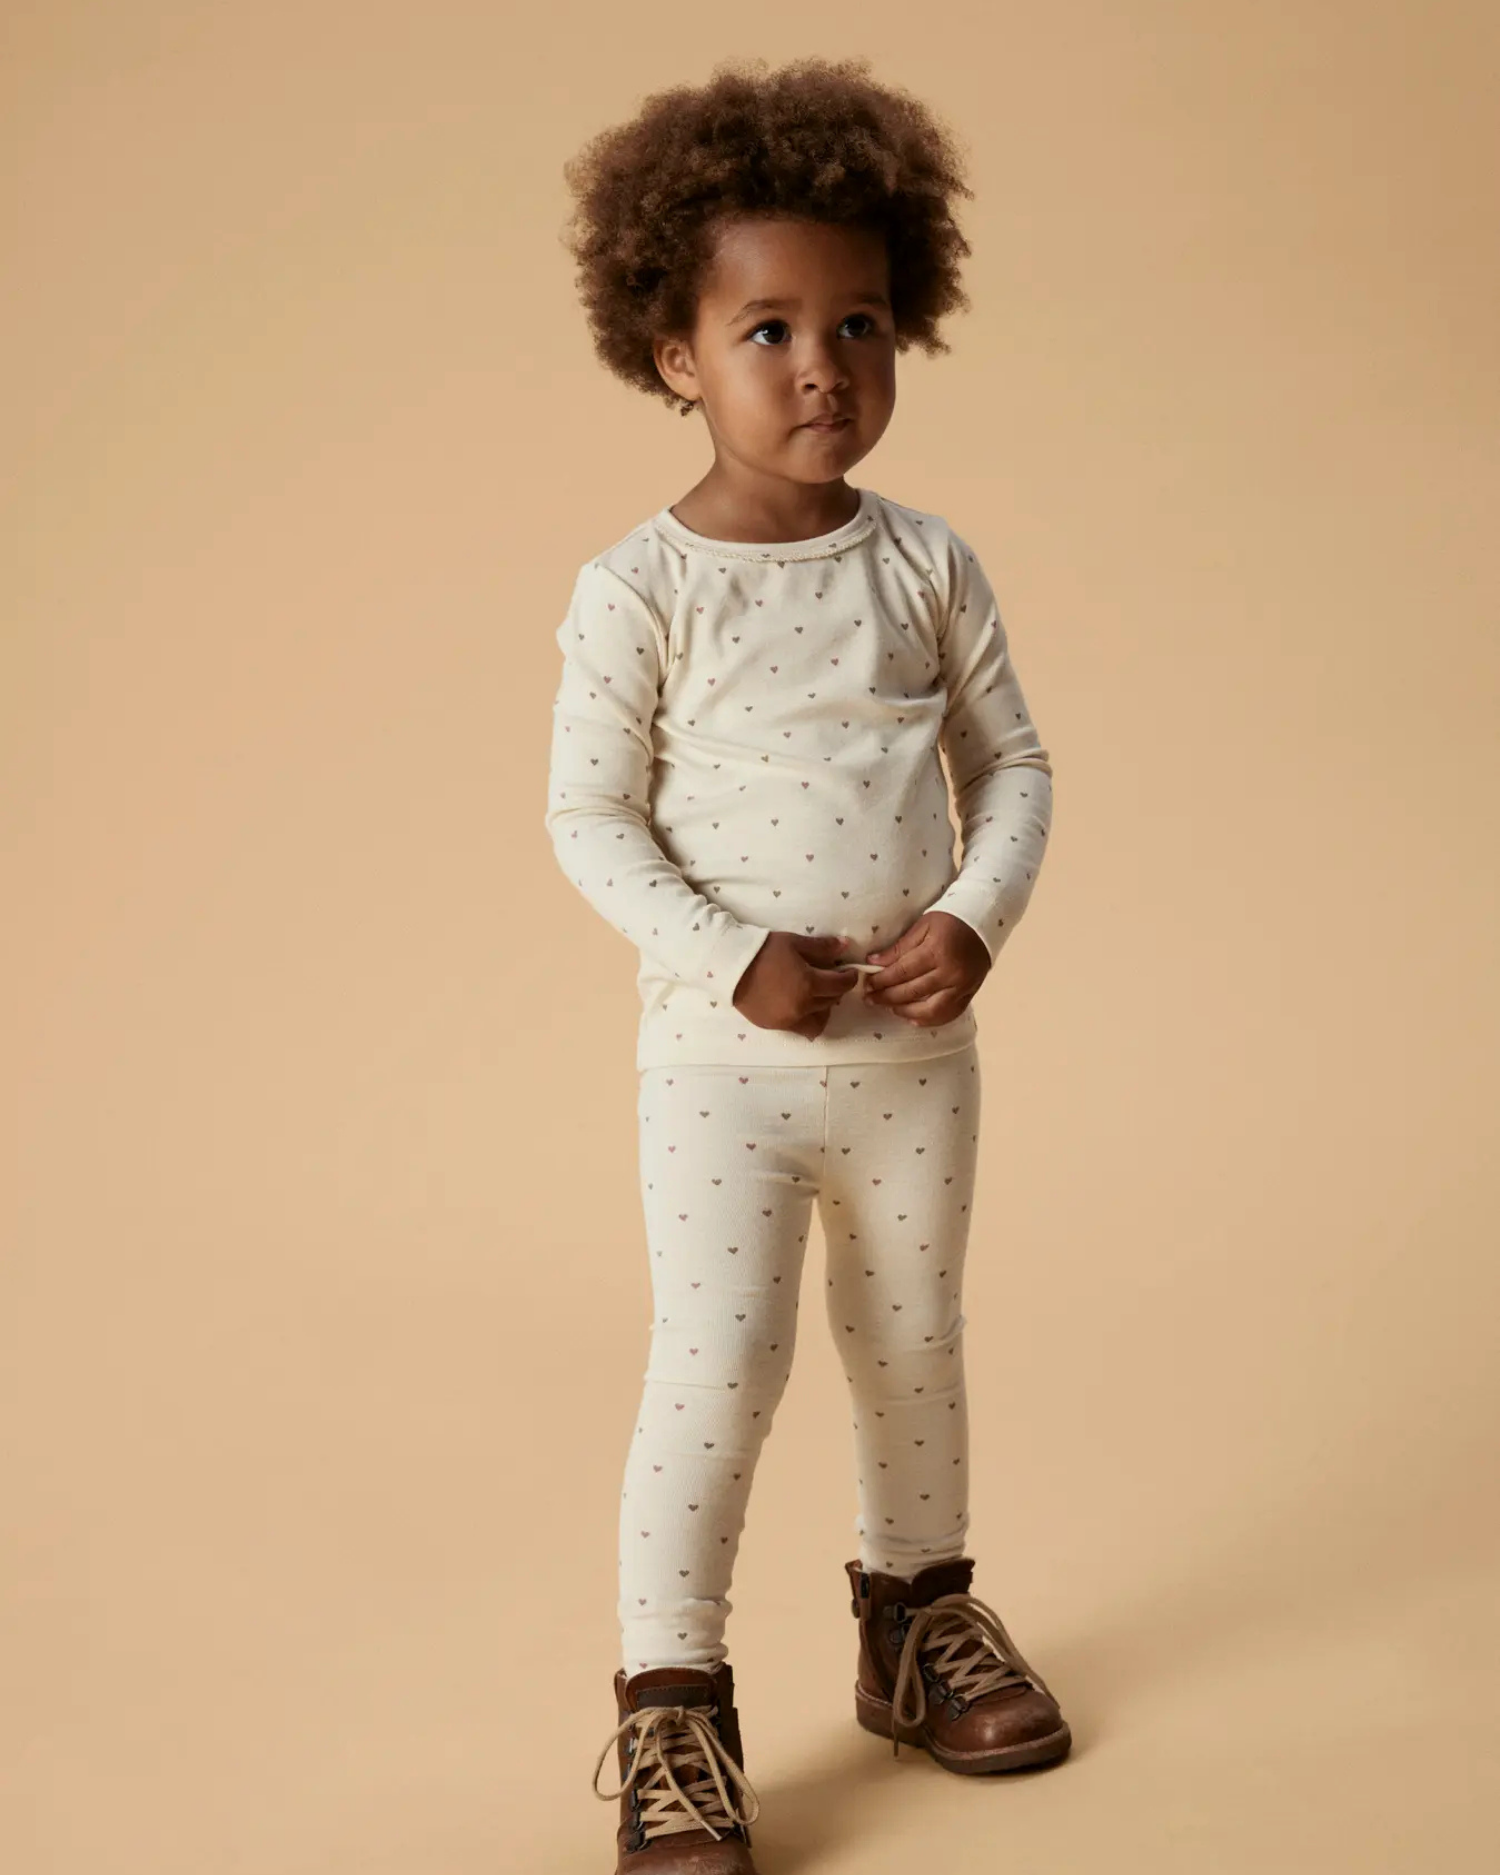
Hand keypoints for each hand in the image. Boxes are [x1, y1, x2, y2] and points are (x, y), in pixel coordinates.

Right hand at [732, 932, 861, 1039]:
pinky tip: (798, 1004)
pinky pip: (799, 1028)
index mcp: (809, 984)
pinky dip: (804, 1018)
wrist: (730, 966)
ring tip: (814, 996)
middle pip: (831, 1002)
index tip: (849, 971)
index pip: (841, 985)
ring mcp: (788, 1020)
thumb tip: (844, 945)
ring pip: (818, 1021)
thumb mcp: (794, 943)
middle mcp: (802, 1007)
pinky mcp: (774, 1026)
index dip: (849, 978)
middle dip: (835, 990)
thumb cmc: (763, 950)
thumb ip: (822, 947)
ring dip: (822, 1009)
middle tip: (829, 979)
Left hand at [860, 911, 990, 1026]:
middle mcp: (950, 973)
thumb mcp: (923, 925)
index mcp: (936, 951)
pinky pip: (948, 1014)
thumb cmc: (950, 921)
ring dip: (905, 1011)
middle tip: (870, 999)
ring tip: (889, 1008)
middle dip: (887, 997)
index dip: (882, 980)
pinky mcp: (969, 994)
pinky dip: (929, 1020)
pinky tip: (912, 1018)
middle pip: (913, 991)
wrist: (983, 924)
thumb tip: (873, 963)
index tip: (866, 984)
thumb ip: (899, 947)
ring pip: (930, 1009)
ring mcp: (962, 987)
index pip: (902, 971)